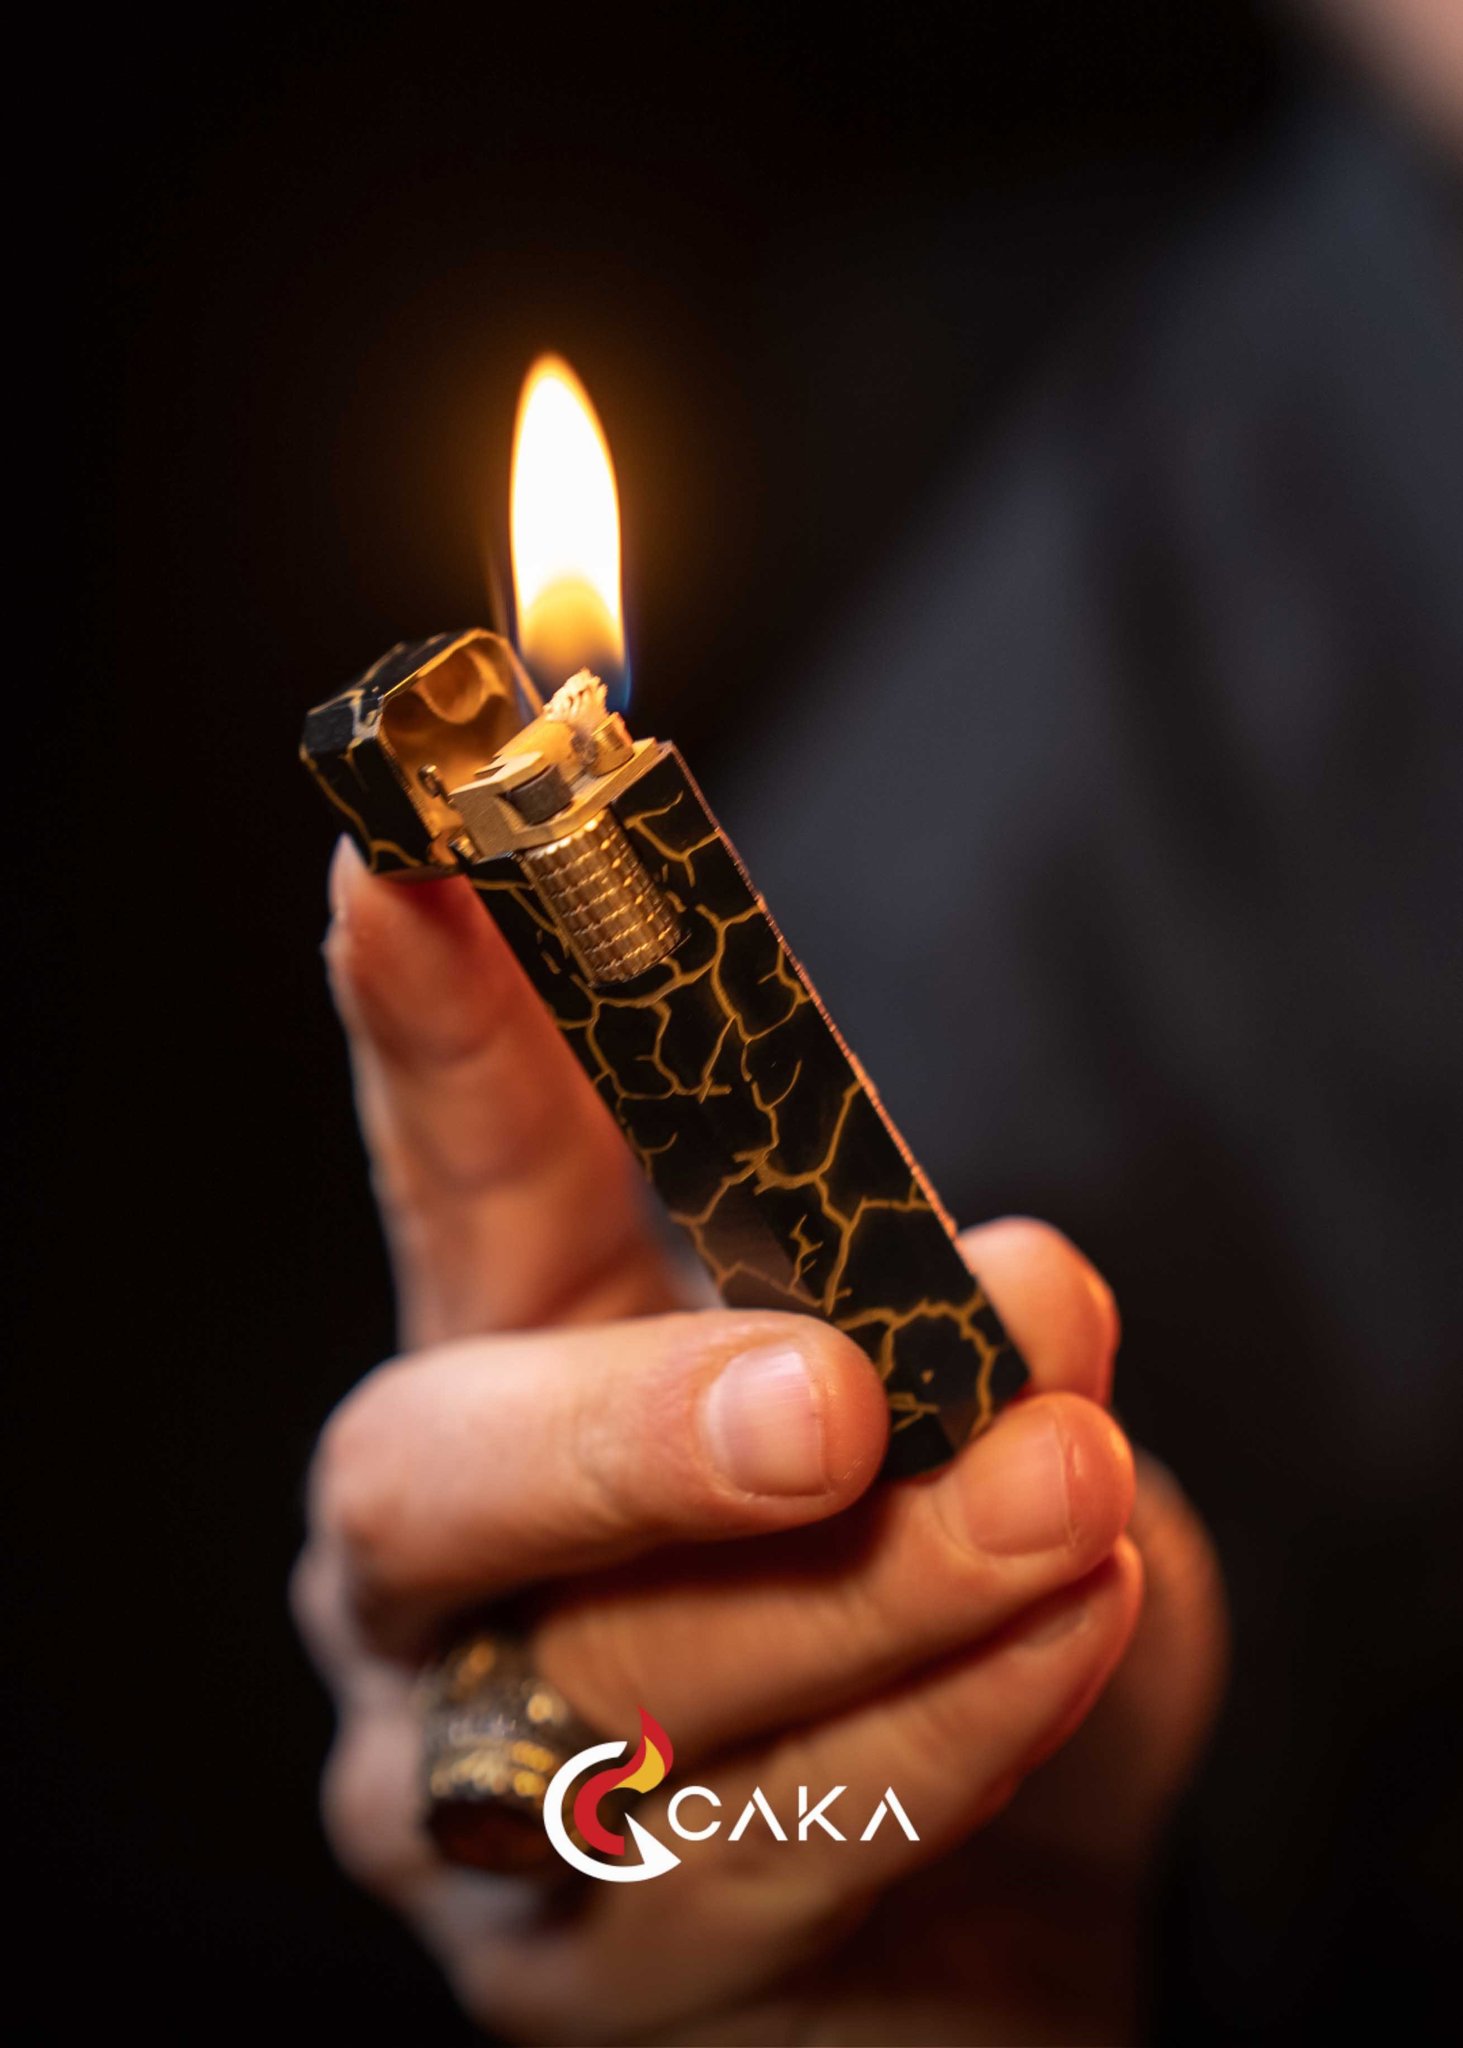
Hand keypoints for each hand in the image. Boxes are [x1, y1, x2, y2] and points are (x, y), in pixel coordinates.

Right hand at [292, 839, 1225, 2044]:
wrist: (972, 1928)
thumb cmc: (938, 1608)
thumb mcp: (954, 1410)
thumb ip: (951, 1319)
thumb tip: (1027, 1289)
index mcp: (511, 1364)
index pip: (446, 1174)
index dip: (425, 1020)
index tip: (407, 850)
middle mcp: (436, 1576)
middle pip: (427, 1478)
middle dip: (628, 1425)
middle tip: (833, 1396)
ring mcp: (462, 1783)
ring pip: (607, 1688)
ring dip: (866, 1592)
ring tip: (1068, 1504)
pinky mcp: (565, 1972)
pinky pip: (737, 1860)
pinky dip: (928, 1743)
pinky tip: (1066, 1650)